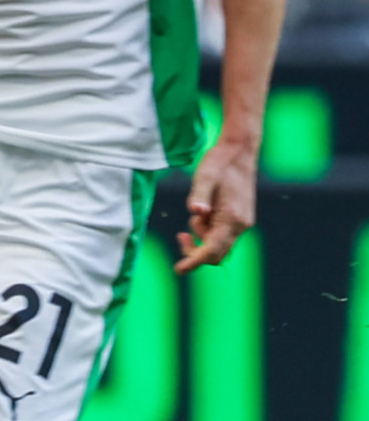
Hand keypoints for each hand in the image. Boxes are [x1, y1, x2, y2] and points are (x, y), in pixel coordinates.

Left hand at [175, 137, 258, 272]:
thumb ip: (199, 195)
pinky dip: (207, 231)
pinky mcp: (240, 218)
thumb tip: (196, 211)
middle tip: (179, 236)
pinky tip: (201, 216)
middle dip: (195, 251)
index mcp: (233, 219)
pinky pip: (221, 235)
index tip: (178, 269)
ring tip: (195, 216)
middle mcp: (241, 225)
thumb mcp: (204, 177)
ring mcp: (242, 222)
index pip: (212, 250)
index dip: (194, 261)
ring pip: (218, 245)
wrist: (239, 151)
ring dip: (201, 237)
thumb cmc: (219, 163)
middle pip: (216, 253)